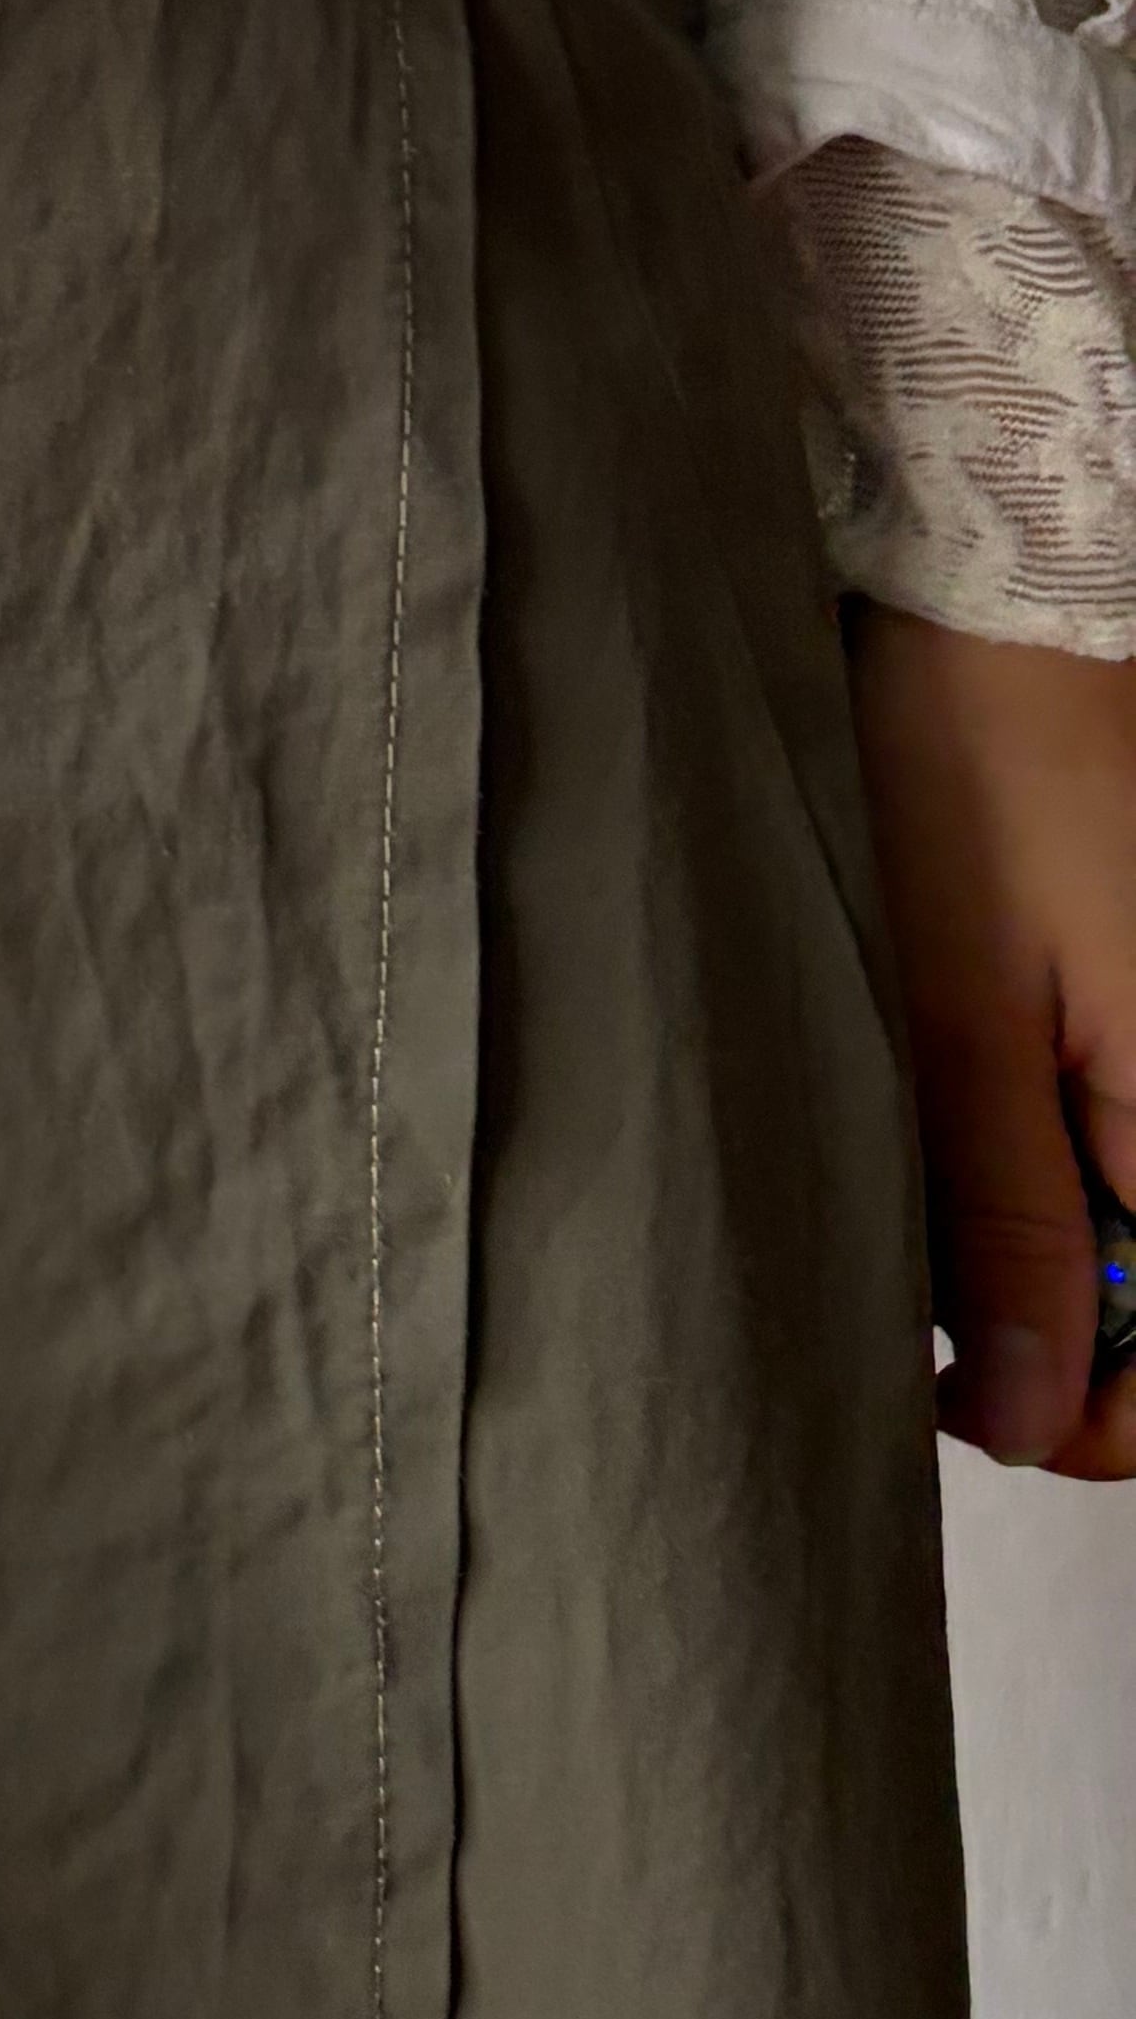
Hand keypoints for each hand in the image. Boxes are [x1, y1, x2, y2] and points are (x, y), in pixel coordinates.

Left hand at [851, 606, 1135, 1475]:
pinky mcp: (1125, 998)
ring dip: (1015, 1233)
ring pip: (1110, 1217)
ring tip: (906, 1172)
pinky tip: (934, 1108)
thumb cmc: (972, 778)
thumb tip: (1036, 1422)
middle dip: (1034, 1321)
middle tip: (905, 1276)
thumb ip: (1011, 1220)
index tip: (955, 1393)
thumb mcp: (961, 1017)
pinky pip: (1094, 1130)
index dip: (1079, 1416)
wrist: (991, 596)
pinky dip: (1015, 1147)